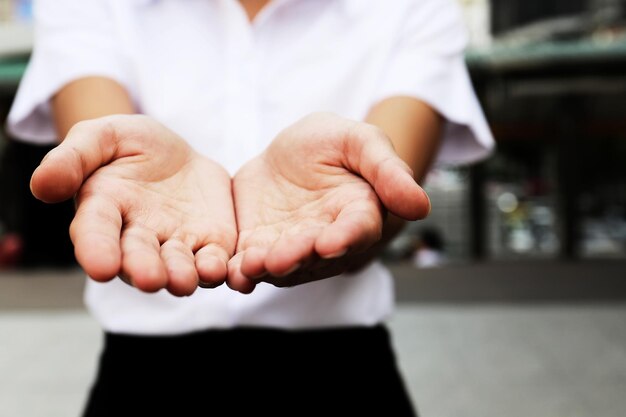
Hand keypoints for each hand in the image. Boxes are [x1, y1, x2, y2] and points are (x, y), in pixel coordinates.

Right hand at [30, 115, 236, 295]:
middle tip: (150, 279)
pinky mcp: (210, 243)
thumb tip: (42, 185)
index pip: (96, 233)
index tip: (100, 267)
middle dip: (143, 269)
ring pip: (177, 267)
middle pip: (138, 258)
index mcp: (104, 210)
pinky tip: (223, 269)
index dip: (97, 250)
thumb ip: (73, 157)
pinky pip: (213, 260)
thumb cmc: (131, 145)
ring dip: (181, 276)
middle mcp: (137, 237)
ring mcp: (175, 244)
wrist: (176, 153)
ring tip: (185, 280)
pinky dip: (217, 268)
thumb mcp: (101, 136)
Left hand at [227, 112, 430, 292]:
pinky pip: (253, 263)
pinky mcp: (261, 247)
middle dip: (299, 257)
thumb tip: (421, 206)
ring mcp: (293, 247)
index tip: (330, 241)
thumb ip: (387, 170)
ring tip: (250, 266)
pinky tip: (231, 270)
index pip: (357, 230)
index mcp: (359, 213)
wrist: (291, 153)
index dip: (345, 237)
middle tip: (281, 258)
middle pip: (316, 254)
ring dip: (267, 269)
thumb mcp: (360, 141)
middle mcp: (328, 238)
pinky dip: (242, 270)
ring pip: (283, 265)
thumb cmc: (334, 144)